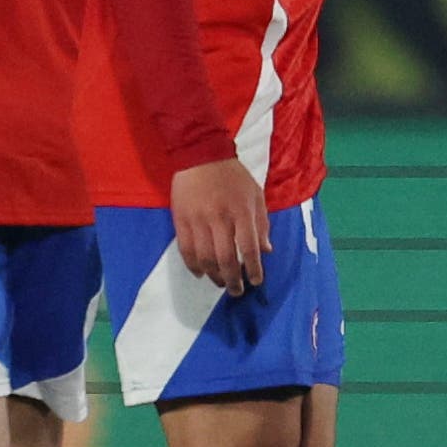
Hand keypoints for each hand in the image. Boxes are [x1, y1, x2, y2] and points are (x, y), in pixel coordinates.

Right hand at [170, 158, 270, 295]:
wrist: (200, 155)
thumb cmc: (232, 176)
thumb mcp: (255, 194)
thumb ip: (262, 222)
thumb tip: (266, 250)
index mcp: (241, 212)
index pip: (249, 248)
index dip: (254, 268)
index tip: (256, 281)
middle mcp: (219, 218)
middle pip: (225, 258)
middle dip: (232, 280)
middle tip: (236, 291)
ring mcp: (197, 219)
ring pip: (204, 257)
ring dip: (213, 275)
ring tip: (219, 283)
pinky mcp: (180, 219)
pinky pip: (185, 248)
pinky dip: (192, 264)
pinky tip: (199, 273)